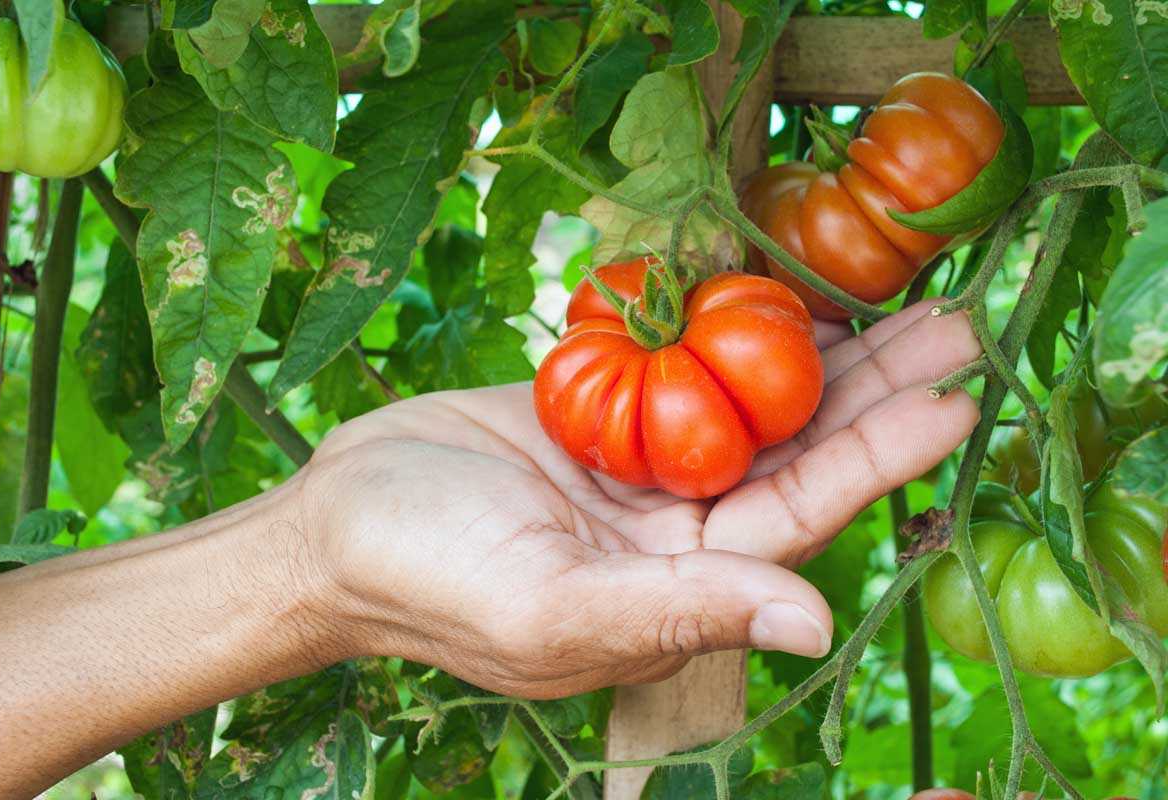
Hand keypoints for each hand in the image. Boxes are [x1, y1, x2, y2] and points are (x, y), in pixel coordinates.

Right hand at [303, 299, 980, 697]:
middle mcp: (677, 528)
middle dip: (877, 391)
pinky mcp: (601, 415)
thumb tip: (815, 625)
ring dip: (826, 353)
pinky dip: (733, 330)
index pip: (801, 518)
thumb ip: (678, 613)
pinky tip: (788, 293)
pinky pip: (682, 365)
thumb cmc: (427, 577)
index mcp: (679, 586)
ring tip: (906, 298)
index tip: (954, 399)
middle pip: (795, 451)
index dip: (877, 459)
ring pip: (750, 403)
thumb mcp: (548, 609)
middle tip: (960, 324)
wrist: (332, 524)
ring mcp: (641, 468)